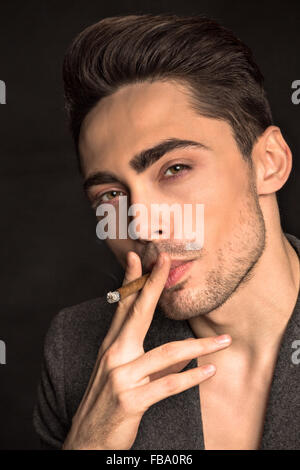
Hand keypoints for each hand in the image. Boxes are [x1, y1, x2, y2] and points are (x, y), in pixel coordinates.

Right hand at [62, 251, 230, 449]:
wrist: (86, 441)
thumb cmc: (105, 403)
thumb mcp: (119, 373)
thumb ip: (146, 356)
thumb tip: (178, 348)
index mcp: (111, 346)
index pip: (123, 306)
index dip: (131, 281)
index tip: (140, 258)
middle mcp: (114, 356)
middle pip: (138, 314)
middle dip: (153, 285)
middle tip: (165, 261)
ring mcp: (121, 377)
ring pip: (166, 354)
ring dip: (199, 345)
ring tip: (223, 340)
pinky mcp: (131, 401)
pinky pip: (167, 386)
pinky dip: (191, 378)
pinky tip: (209, 370)